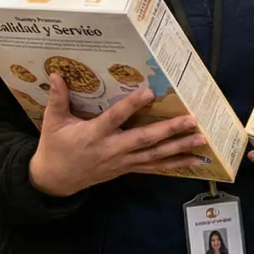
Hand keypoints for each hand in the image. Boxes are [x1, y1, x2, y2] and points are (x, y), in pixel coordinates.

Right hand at [28, 73, 206, 197]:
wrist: (55, 180)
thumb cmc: (55, 147)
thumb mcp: (53, 122)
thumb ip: (57, 98)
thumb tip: (56, 73)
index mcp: (94, 134)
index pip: (116, 118)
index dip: (132, 105)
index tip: (149, 93)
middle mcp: (112, 149)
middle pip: (145, 140)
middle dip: (170, 130)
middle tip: (192, 120)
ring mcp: (122, 162)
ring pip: (155, 155)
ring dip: (179, 148)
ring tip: (200, 139)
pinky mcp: (127, 170)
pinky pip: (154, 168)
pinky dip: (174, 164)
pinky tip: (192, 160)